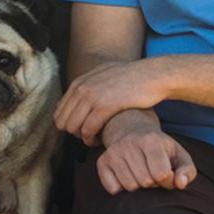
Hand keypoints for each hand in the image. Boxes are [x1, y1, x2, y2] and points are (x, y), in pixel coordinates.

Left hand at [56, 58, 173, 143]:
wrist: (153, 75)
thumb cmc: (132, 78)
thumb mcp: (105, 74)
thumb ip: (89, 84)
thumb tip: (78, 96)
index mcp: (79, 82)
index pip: (60, 111)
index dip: (70, 125)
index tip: (83, 129)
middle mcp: (82, 88)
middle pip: (63, 122)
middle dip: (74, 133)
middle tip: (89, 135)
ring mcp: (92, 96)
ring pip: (73, 128)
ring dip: (83, 138)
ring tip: (95, 139)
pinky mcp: (105, 106)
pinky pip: (88, 130)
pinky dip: (92, 139)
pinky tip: (102, 139)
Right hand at [94, 126, 196, 194]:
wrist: (132, 130)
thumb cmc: (161, 149)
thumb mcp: (179, 155)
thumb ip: (187, 171)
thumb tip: (179, 184)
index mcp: (152, 140)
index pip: (161, 174)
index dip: (167, 180)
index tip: (168, 175)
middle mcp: (130, 143)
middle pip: (145, 182)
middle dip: (153, 183)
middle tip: (153, 173)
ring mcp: (114, 152)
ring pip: (129, 187)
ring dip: (138, 186)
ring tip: (141, 173)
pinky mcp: (102, 161)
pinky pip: (113, 189)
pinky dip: (122, 188)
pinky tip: (127, 175)